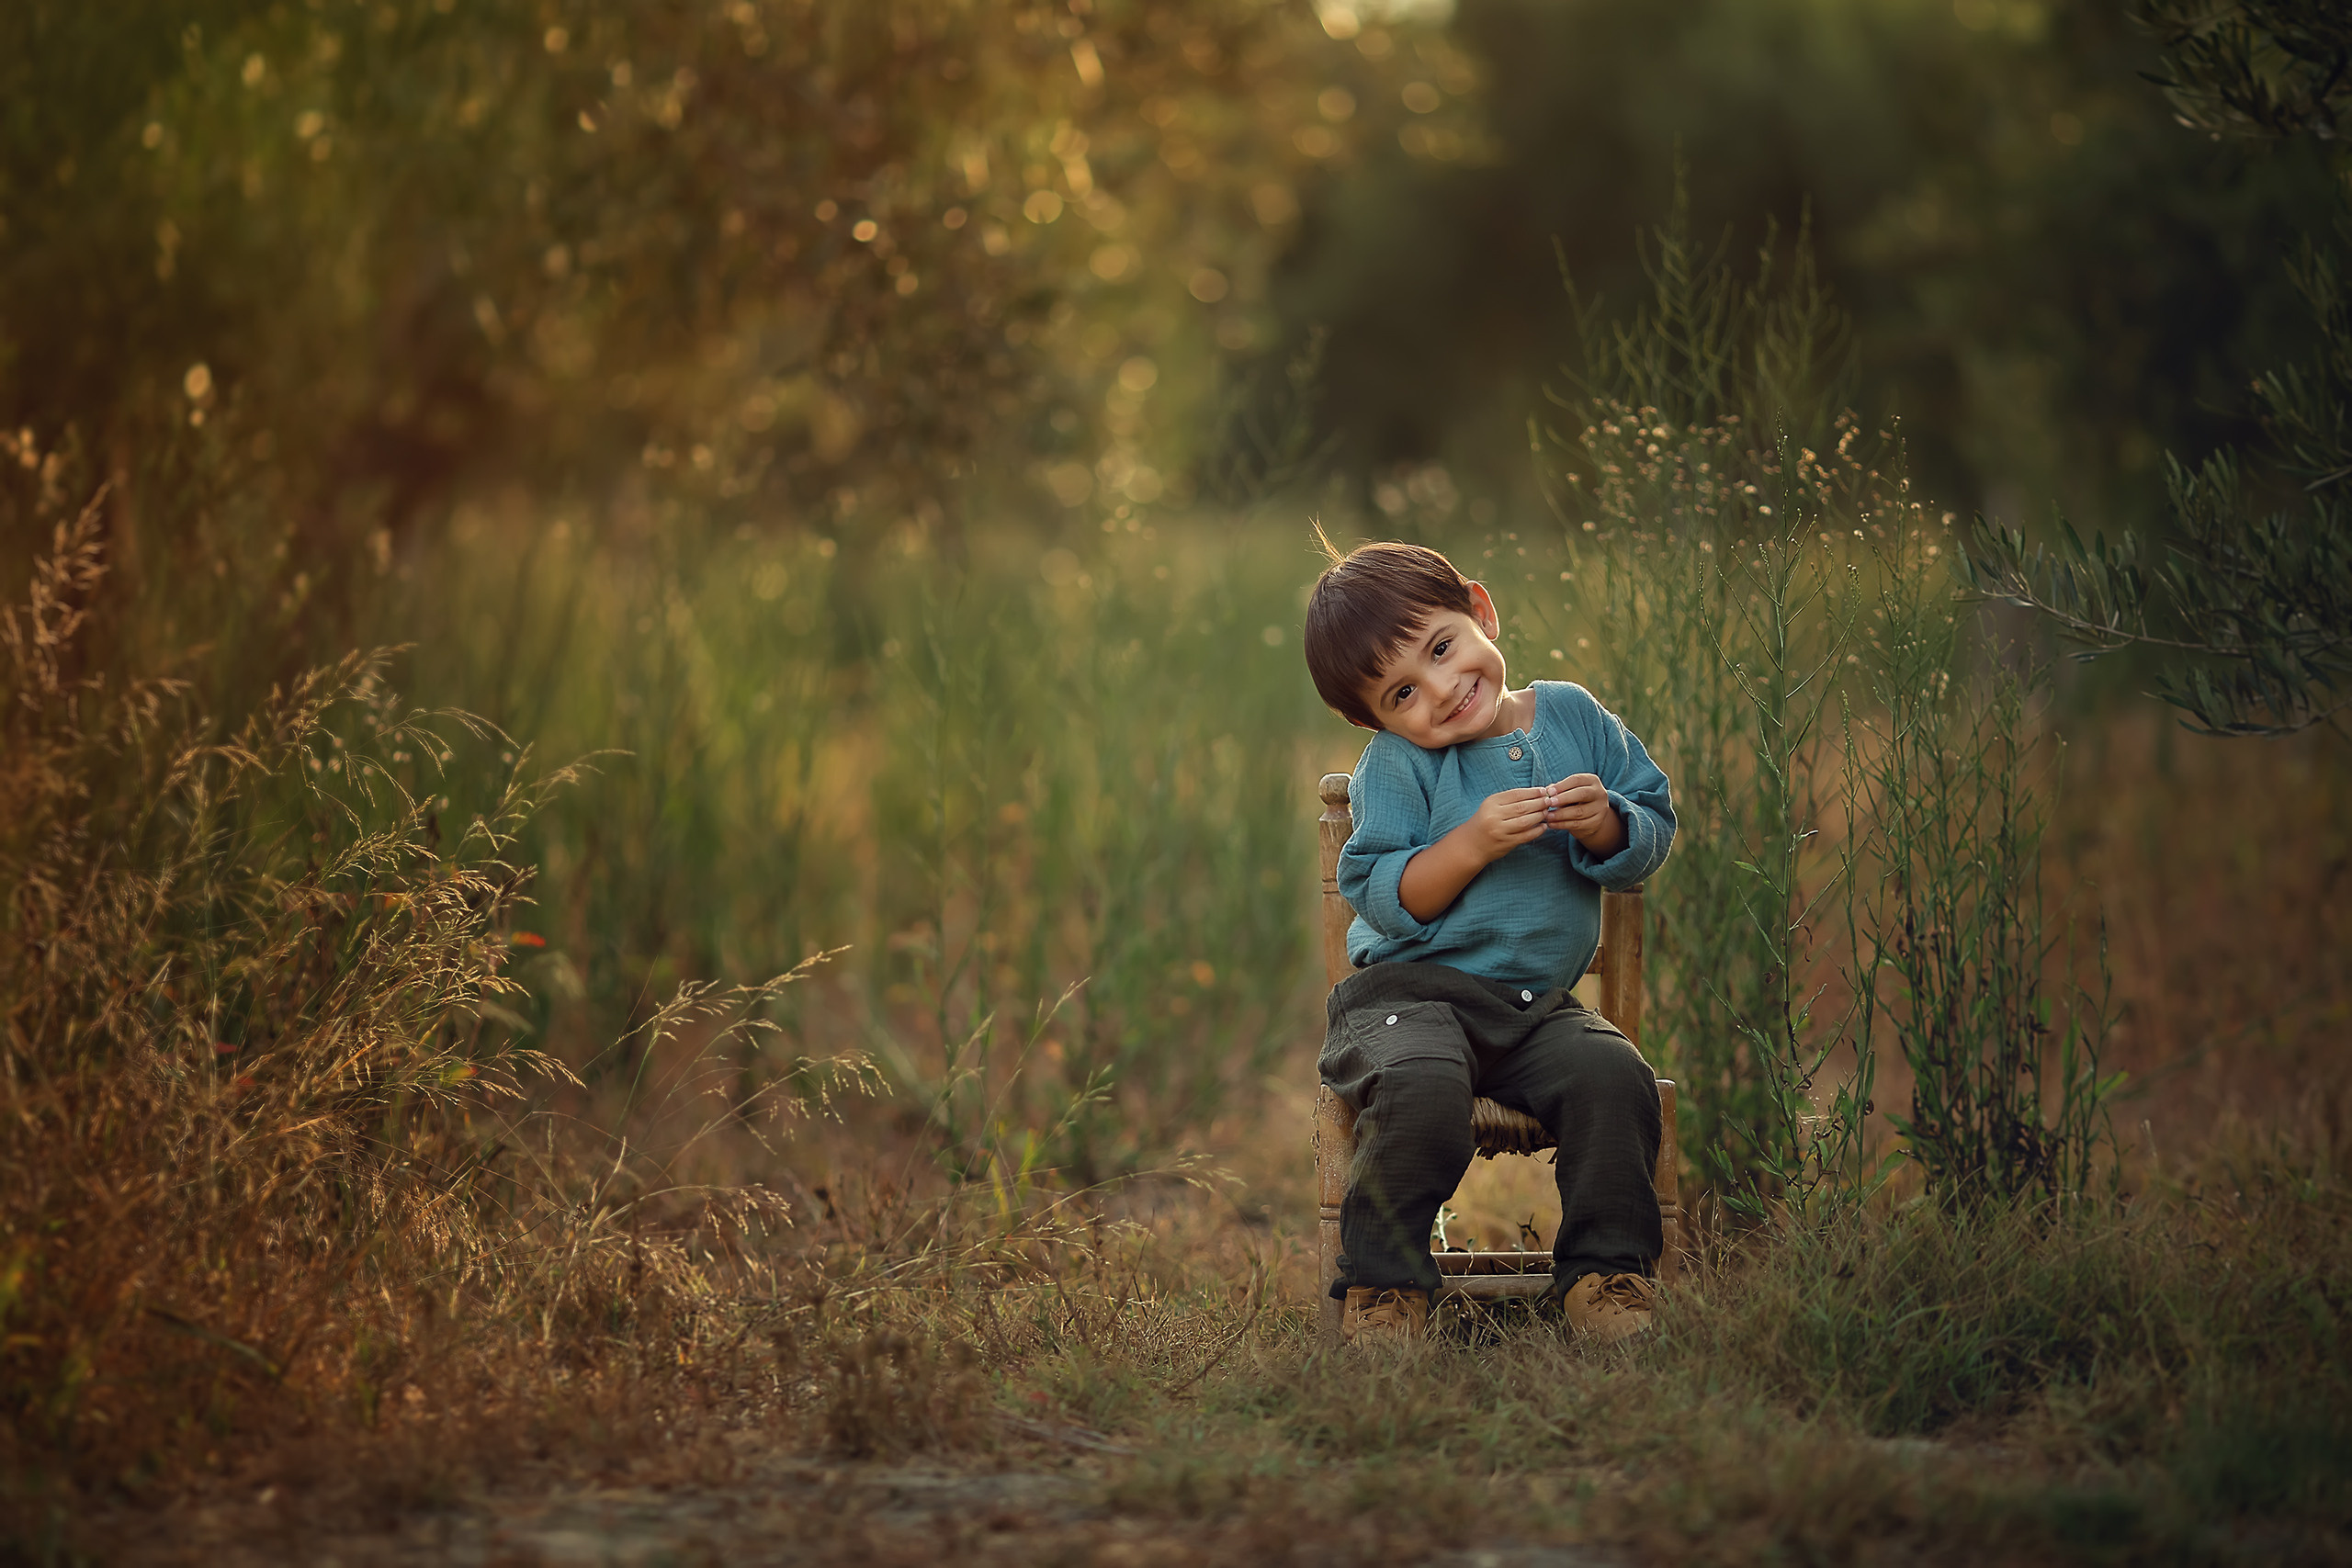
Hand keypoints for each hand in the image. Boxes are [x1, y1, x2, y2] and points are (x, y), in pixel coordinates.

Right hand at [1396, 786, 1552, 921]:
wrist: (1471, 844)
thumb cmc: (1485, 821)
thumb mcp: (1492, 806)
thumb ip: (1511, 800)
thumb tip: (1537, 793)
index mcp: (1491, 803)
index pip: (1516, 794)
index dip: (1533, 792)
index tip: (1544, 790)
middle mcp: (1494, 816)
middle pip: (1523, 807)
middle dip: (1539, 803)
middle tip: (1550, 801)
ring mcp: (1500, 831)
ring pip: (1525, 821)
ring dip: (1540, 816)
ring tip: (1547, 812)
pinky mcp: (1505, 843)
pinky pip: (1525, 836)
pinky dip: (1537, 831)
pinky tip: (1543, 827)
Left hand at [1544, 773, 1625, 855]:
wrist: (1591, 816)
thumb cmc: (1575, 799)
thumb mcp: (1570, 791)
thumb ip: (1559, 789)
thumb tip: (1546, 791)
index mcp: (1592, 780)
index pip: (1577, 780)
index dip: (1562, 785)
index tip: (1549, 792)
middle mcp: (1599, 793)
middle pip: (1582, 794)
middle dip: (1563, 798)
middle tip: (1549, 803)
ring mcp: (1600, 808)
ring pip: (1579, 812)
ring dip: (1560, 814)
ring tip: (1547, 816)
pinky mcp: (1596, 822)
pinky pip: (1577, 824)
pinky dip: (1562, 824)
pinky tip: (1552, 824)